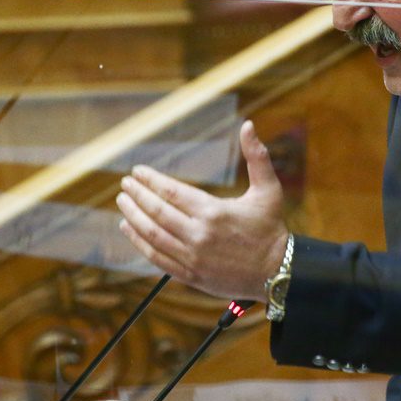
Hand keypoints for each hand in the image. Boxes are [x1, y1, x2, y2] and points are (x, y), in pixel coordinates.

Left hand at [116, 120, 288, 300]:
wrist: (277, 272)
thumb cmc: (271, 228)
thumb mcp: (269, 189)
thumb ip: (257, 157)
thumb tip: (249, 126)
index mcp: (214, 212)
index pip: (172, 193)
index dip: (151, 180)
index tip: (137, 171)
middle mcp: (199, 235)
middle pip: (157, 212)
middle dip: (137, 196)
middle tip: (125, 184)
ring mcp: (192, 257)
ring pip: (152, 235)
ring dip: (133, 217)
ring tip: (123, 203)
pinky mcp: (190, 274)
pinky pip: (157, 258)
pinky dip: (139, 243)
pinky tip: (129, 230)